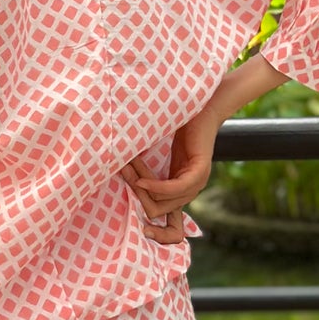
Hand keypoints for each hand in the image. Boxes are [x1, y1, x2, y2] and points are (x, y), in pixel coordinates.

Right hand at [119, 99, 221, 238]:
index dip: (141, 206)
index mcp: (181, 188)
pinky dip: (157, 187)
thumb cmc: (177, 127)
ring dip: (142, 188)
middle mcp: (191, 189)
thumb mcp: (158, 154)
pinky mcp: (199, 171)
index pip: (159, 211)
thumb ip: (146, 169)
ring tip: (126, 173)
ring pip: (164, 201)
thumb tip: (118, 174)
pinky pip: (176, 188)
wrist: (200, 108)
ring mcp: (197, 182)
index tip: (121, 194)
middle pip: (159, 209)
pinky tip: (141, 181)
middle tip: (120, 177)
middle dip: (137, 196)